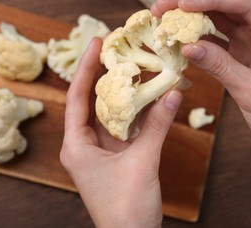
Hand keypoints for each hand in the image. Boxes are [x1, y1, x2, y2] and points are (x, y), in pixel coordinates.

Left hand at [60, 37, 182, 226]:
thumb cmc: (127, 208)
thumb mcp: (142, 162)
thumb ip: (158, 126)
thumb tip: (174, 93)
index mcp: (76, 145)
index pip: (76, 97)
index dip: (85, 67)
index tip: (96, 42)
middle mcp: (84, 144)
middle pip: (93, 101)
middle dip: (105, 75)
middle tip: (119, 48)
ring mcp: (101, 151)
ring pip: (111, 113)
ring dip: (123, 92)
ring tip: (135, 66)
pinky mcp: (117, 157)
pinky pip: (125, 127)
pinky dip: (136, 112)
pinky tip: (148, 95)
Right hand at [152, 0, 250, 213]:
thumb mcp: (249, 90)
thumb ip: (219, 65)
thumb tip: (187, 45)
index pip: (244, 4)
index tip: (182, 4)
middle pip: (229, 7)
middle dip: (197, 2)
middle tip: (164, 5)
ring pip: (221, 21)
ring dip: (195, 18)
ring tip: (167, 17)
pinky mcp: (244, 56)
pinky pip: (219, 41)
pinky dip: (200, 38)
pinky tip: (181, 38)